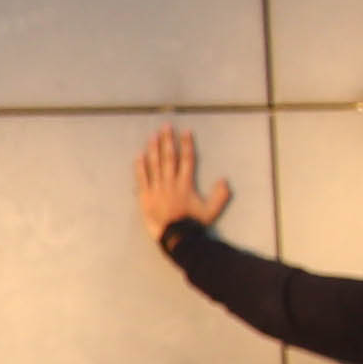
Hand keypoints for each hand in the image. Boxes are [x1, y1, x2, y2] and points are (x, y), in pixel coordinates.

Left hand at [132, 125, 230, 250]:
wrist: (174, 238)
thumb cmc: (192, 225)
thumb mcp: (211, 211)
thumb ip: (220, 196)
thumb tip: (224, 180)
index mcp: (186, 184)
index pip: (187, 159)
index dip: (186, 144)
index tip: (185, 131)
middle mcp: (170, 182)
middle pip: (169, 157)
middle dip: (168, 140)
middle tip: (166, 126)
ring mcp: (156, 189)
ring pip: (154, 164)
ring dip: (153, 148)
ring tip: (153, 135)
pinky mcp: (145, 197)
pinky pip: (141, 178)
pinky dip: (140, 166)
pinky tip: (139, 154)